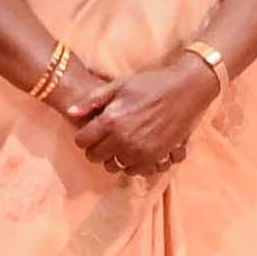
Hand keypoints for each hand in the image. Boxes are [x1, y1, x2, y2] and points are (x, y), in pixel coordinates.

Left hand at [72, 60, 217, 178]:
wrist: (185, 90)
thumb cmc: (151, 84)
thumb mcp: (119, 85)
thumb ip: (93, 101)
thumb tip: (70, 112)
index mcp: (111, 121)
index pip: (82, 141)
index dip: (83, 136)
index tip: (91, 131)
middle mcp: (123, 140)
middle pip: (95, 157)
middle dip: (96, 148)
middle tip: (105, 137)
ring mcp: (140, 151)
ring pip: (113, 167)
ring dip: (113, 157)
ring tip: (120, 143)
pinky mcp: (155, 158)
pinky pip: (133, 171)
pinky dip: (131, 163)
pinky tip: (135, 149)